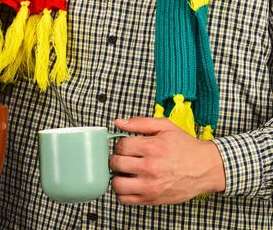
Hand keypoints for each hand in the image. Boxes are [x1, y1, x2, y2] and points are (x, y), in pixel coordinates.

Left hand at [109, 117, 225, 204]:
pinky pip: (125, 199)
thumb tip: (118, 123)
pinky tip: (130, 183)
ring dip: (117, 176)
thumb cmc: (185, 146)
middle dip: (117, 158)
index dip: (120, 144)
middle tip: (124, 157)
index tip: (126, 146)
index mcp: (152, 147)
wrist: (205, 168)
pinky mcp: (152, 200)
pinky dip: (123, 192)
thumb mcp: (165, 126)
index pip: (120, 146)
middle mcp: (150, 168)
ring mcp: (151, 186)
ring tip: (124, 171)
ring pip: (117, 184)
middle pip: (116, 163)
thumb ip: (140, 122)